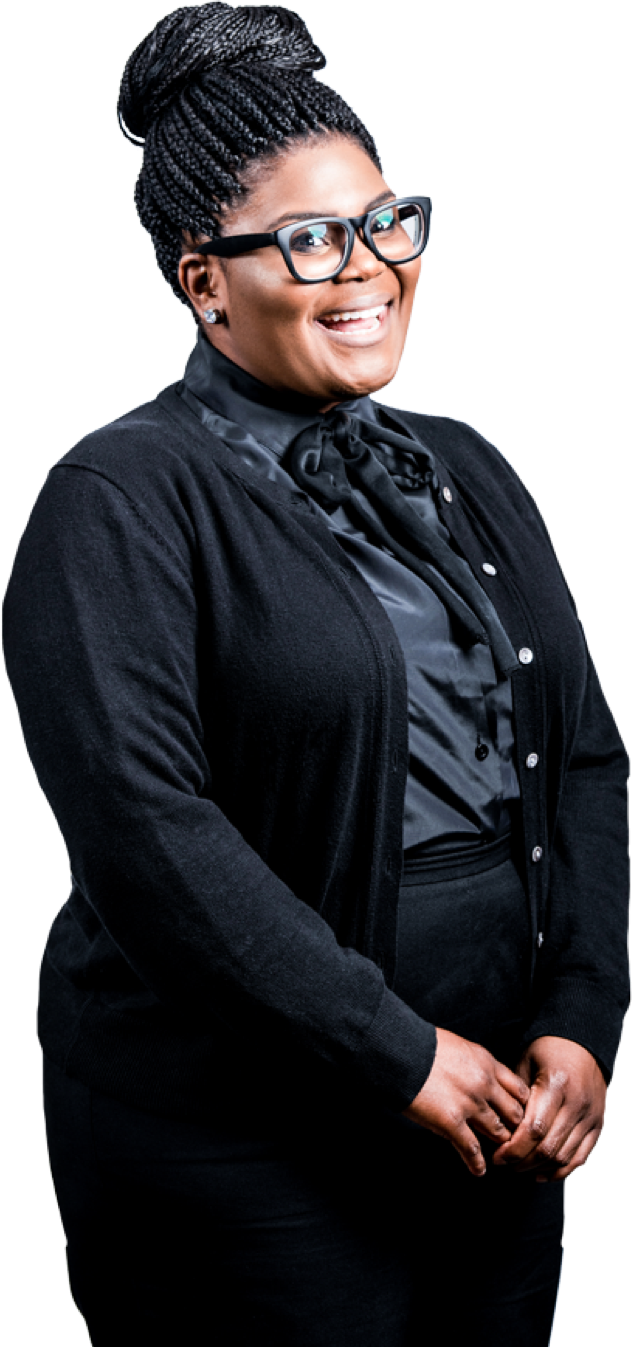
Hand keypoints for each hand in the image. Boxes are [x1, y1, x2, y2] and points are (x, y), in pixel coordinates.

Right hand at [402, 1027, 529, 1176]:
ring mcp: (469, 1105)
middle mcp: (484, 1084)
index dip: (520, 1105)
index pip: (518, 1090)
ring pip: (497, 1132)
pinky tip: (479, 1170)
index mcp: (487, 1063)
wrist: (400, 1052)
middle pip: (514, 1113)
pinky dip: (476, 1163)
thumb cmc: (423, 1046)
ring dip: (500, 1145)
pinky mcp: (451, 1122)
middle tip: (514, 1137)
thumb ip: (475, 1063)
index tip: (518, 1114)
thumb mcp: (459, 1047)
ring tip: (501, 1155)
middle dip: (516, 1127)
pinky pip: (471, 1148)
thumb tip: (478, 1075)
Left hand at [492, 1036, 607, 1180]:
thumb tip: (497, 1127)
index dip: (514, 1149)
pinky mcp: (599, 1126)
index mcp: (556, 1086)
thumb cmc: (548, 1051)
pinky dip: (562, 1172)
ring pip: (565, 1158)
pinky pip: (582, 1159)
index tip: (498, 1156)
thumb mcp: (525, 1062)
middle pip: (548, 1148)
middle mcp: (577, 1104)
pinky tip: (544, 1173)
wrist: (583, 1043)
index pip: (534, 1130)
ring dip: (540, 1168)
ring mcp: (591, 1117)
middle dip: (523, 1162)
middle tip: (505, 1163)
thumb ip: (515, 1095)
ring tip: (520, 1168)